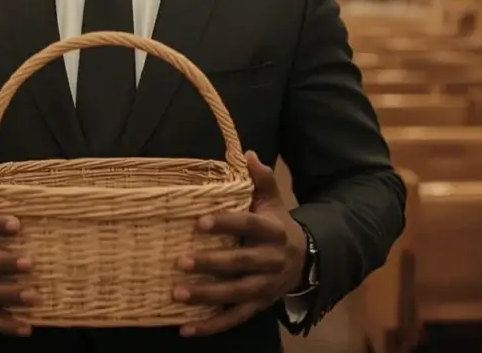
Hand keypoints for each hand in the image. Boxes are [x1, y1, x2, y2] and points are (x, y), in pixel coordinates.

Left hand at [173, 151, 307, 336]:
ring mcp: (265, 288)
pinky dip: (210, 326)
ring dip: (206, 296)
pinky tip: (185, 328)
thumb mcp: (273, 201)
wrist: (304, 261)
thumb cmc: (277, 226)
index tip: (198, 221)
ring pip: (235, 294)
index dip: (224, 223)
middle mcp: (271, 261)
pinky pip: (234, 318)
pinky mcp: (257, 306)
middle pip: (240, 263)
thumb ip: (261, 179)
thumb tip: (247, 153)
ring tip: (176, 294)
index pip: (248, 226)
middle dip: (210, 263)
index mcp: (273, 232)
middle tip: (180, 261)